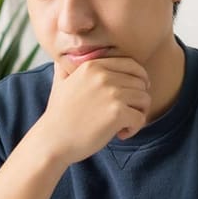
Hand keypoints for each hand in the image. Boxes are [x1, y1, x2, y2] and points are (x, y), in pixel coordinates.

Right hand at [33, 57, 151, 165]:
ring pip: (144, 99)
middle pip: (141, 83)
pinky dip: (134, 129)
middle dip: (138, 100)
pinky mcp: (116, 113)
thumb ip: (65, 67)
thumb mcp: (61, 83)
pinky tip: (120, 134)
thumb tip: (62, 58)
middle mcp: (103, 76)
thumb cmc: (58, 115)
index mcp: (93, 66)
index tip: (134, 95)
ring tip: (122, 125)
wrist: (52, 140)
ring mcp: (111, 93)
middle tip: (127, 114)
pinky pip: (141, 118)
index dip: (140, 80)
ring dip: (138, 114)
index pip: (132, 65)